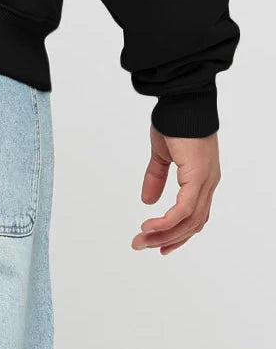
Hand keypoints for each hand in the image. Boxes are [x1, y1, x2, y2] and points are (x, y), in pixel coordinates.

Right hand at [132, 126, 220, 254]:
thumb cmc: (175, 122)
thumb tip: (147, 200)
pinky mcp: (198, 177)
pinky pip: (184, 209)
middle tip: (143, 246)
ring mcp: (205, 181)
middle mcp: (208, 183)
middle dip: (167, 239)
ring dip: (164, 234)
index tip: (160, 245)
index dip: (178, 233)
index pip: (195, 215)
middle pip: (192, 224)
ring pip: (188, 221)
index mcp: (202, 178)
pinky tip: (149, 226)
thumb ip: (156, 177)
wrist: (182, 102)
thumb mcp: (162, 154)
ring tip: (141, 239)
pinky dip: (167, 221)